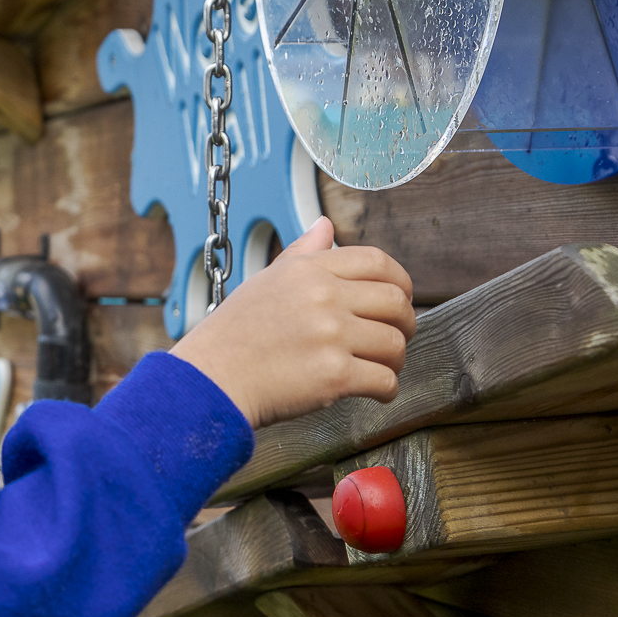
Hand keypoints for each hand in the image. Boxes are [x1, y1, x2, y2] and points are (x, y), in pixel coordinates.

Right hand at [170, 217, 414, 428]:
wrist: (212, 379)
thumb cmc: (236, 333)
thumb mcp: (267, 280)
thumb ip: (303, 252)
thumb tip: (326, 225)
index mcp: (308, 270)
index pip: (378, 262)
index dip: (400, 281)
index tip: (400, 299)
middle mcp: (323, 297)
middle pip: (396, 303)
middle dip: (405, 323)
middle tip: (396, 337)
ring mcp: (331, 336)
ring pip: (395, 344)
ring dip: (396, 360)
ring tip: (380, 366)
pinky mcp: (335, 375)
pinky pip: (386, 380)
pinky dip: (387, 390)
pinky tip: (375, 391)